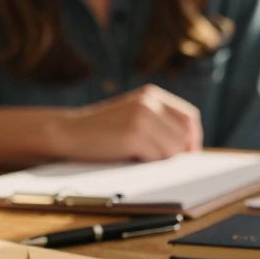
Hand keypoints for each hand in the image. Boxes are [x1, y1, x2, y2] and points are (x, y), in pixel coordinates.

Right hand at [56, 85, 202, 160]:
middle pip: (183, 135)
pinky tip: (132, 160)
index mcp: (152, 94)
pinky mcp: (134, 135)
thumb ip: (157, 122)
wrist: (66, 132)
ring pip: (173, 149)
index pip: (188, 117)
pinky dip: (148, 164)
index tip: (190, 154)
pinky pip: (157, 157)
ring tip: (140, 159)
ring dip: (160, 160)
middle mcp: (149, 102)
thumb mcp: (132, 115)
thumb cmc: (102, 130)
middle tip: (163, 163)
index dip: (192, 138)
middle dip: (176, 153)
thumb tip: (189, 148)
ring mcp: (142, 117)